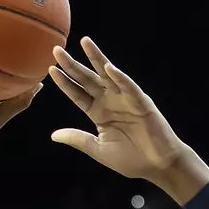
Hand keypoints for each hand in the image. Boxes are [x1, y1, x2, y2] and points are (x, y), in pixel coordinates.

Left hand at [48, 37, 208, 201]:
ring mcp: (125, 99)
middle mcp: (110, 101)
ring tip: (84, 42)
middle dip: (73, 65)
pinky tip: (109, 67)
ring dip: (96, 58)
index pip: (78, 93)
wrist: (157, 166)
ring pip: (108, 75)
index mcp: (98, 112)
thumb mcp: (99, 149)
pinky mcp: (141, 103)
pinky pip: (129, 88)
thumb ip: (78, 139)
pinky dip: (120, 78)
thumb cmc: (131, 159)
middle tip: (57, 50)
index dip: (65, 82)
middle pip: (88, 79)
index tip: (50, 69)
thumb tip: (54, 135)